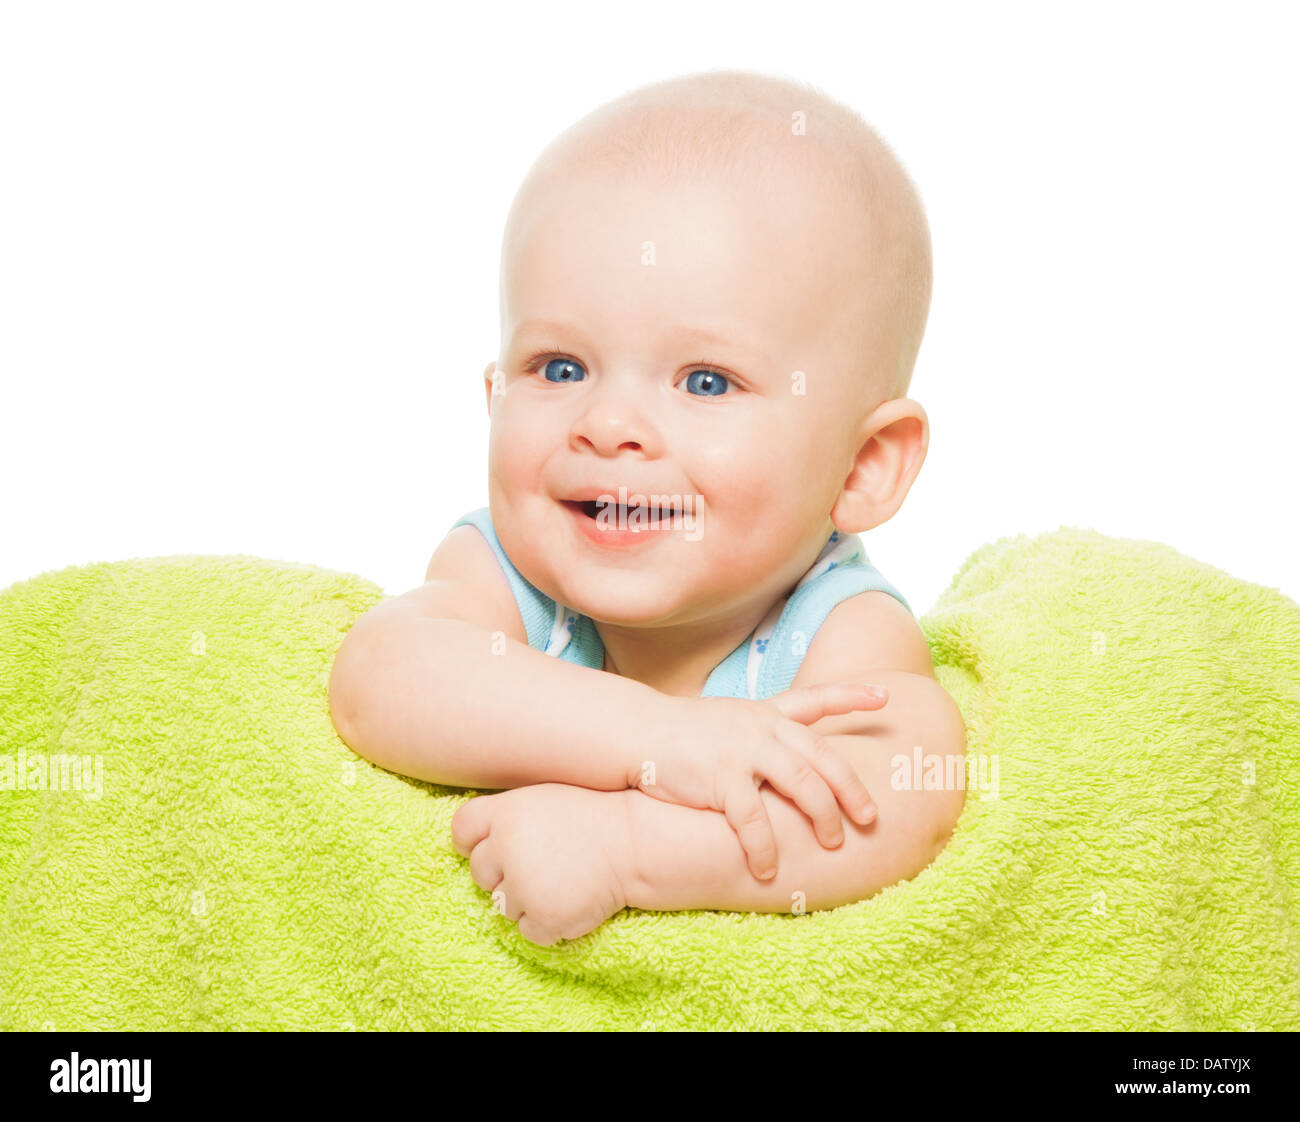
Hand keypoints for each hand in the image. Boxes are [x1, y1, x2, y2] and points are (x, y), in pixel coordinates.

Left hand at [450, 783, 634, 946]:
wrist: (637, 844)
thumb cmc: (593, 818)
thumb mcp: (544, 799)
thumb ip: (507, 816)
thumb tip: (474, 843)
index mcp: (506, 812)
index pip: (461, 831)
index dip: (475, 843)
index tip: (497, 848)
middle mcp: (507, 847)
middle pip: (479, 873)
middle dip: (504, 875)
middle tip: (544, 865)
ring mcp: (523, 884)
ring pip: (502, 906)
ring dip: (528, 901)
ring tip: (564, 880)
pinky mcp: (543, 917)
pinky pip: (528, 931)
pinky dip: (548, 924)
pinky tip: (573, 900)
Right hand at [630, 683, 888, 880]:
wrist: (638, 732)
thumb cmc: (684, 734)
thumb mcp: (730, 720)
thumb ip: (762, 731)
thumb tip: (792, 755)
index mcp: (766, 713)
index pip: (816, 699)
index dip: (852, 697)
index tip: (886, 697)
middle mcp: (761, 727)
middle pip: (822, 757)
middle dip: (851, 789)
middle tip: (869, 819)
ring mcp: (742, 750)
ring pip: (801, 784)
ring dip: (822, 818)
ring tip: (834, 845)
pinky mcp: (720, 778)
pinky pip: (753, 818)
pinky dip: (765, 847)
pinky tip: (770, 869)